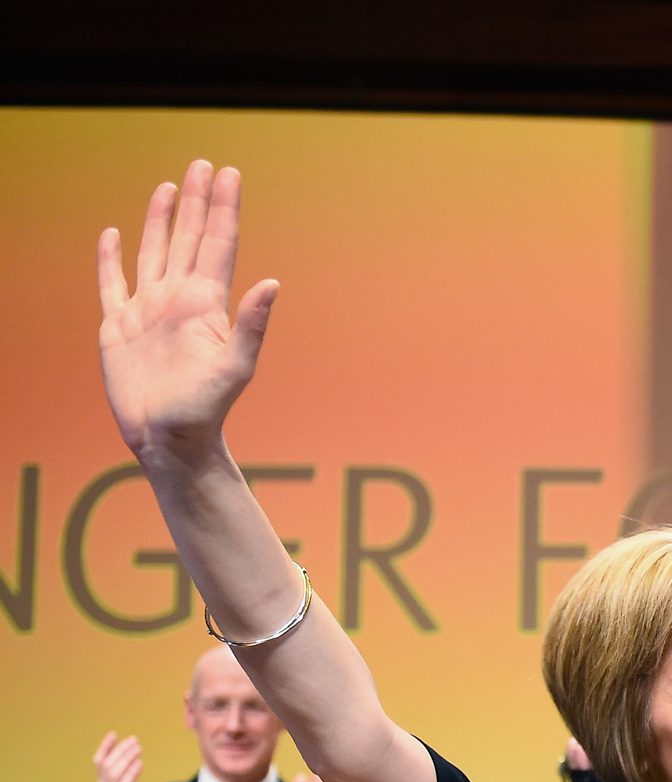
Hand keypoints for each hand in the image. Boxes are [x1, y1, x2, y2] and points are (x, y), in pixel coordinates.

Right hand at [92, 732, 145, 781]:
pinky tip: (140, 763)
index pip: (98, 762)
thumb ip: (127, 777)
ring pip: (114, 773)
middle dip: (120, 750)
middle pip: (107, 765)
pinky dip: (132, 772)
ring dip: (126, 758)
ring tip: (138, 748)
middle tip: (134, 740)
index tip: (113, 734)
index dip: (104, 747)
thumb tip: (133, 760)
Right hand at [97, 160, 277, 464]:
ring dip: (161, 219)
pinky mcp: (118, 326)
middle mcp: (179, 300)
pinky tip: (114, 235)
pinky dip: (111, 258)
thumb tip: (273, 281)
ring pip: (154, 252)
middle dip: (197, 202)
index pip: (217, 243)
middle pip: (188, 237)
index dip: (223, 208)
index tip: (229, 173)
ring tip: (170, 187)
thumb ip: (253, 325)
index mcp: (207, 303)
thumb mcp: (235, 367)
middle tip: (204, 165)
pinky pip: (112, 283)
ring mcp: (148, 310)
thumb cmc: (207, 410)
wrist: (170, 440)